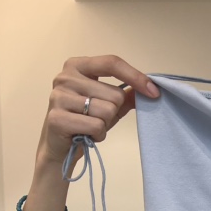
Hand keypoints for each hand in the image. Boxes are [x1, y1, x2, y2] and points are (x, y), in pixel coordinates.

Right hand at [37, 55, 159, 169]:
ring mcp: (59, 96)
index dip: (135, 77)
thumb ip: (127, 95)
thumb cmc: (86, 121)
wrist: (61, 147)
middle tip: (98, 118)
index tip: (154, 92)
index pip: (111, 63)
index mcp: (78, 66)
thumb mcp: (109, 105)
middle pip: (114, 94)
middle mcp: (65, 77)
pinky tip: (86, 135)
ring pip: (107, 111)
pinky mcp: (57, 118)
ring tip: (91, 126)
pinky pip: (96, 126)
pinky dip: (98, 135)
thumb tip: (151, 90)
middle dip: (114, 112)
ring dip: (105, 125)